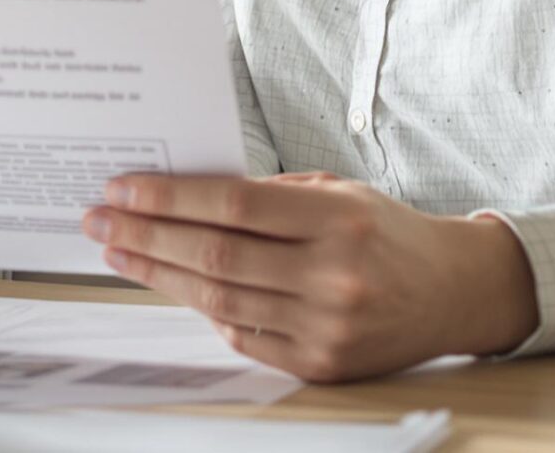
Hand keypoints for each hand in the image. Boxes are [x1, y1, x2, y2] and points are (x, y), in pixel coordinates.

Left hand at [83, 171, 539, 381]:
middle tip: (99, 221)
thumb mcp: (340, 191)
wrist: (454, 291)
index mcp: (339, 217)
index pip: (233, 205)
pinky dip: (206, 312)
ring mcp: (327, 326)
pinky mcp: (322, 365)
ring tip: (119, 252)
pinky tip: (174, 288)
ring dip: (159, 275)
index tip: (121, 189)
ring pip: (220, 300)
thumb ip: (269, 195)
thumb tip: (184, 193)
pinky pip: (244, 337)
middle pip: (216, 255)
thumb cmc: (387, 231)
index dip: (169, 198)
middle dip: (147, 236)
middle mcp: (334, 274)